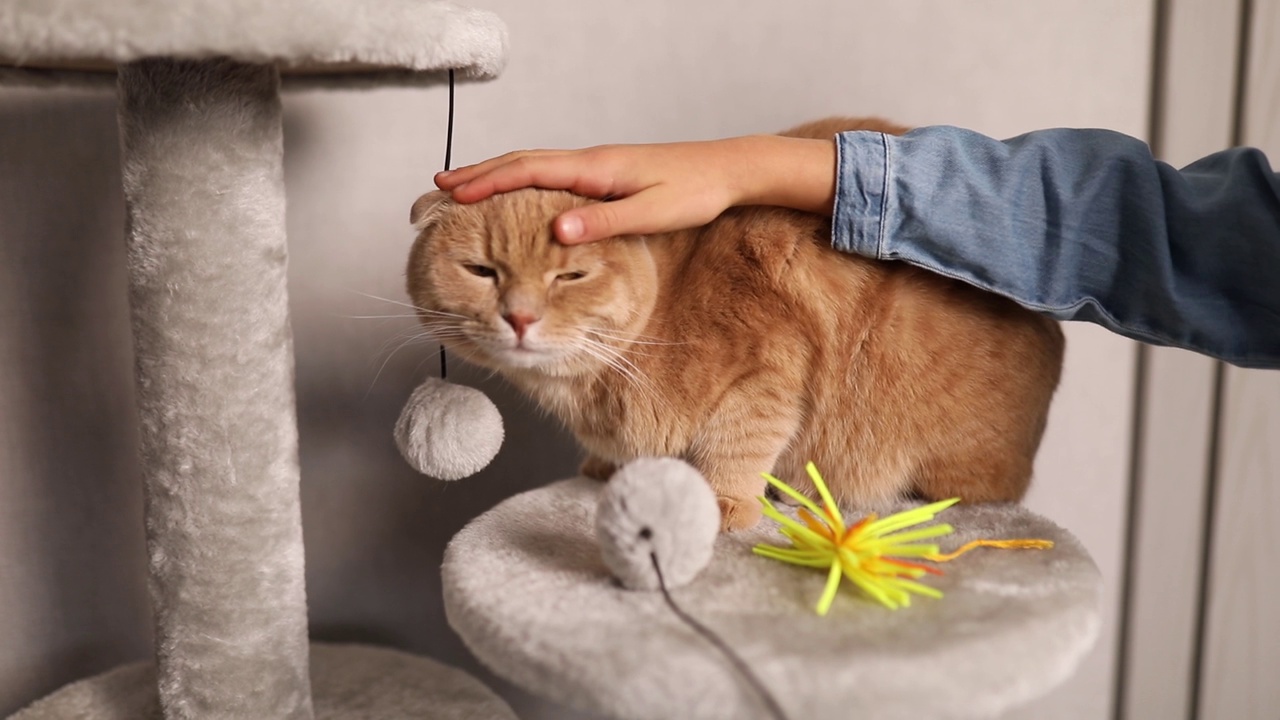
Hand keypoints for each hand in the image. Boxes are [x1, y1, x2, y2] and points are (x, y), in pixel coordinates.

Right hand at [434, 135, 836, 243]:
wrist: (729, 170)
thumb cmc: (696, 192)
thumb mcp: (650, 213)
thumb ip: (603, 223)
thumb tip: (555, 232)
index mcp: (595, 169)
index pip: (528, 172)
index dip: (487, 183)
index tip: (451, 194)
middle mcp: (589, 162)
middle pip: (521, 163)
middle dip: (478, 175)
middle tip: (437, 188)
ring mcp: (596, 166)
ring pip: (533, 167)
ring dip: (496, 176)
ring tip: (462, 189)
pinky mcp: (605, 175)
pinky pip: (551, 175)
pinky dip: (522, 181)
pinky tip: (515, 195)